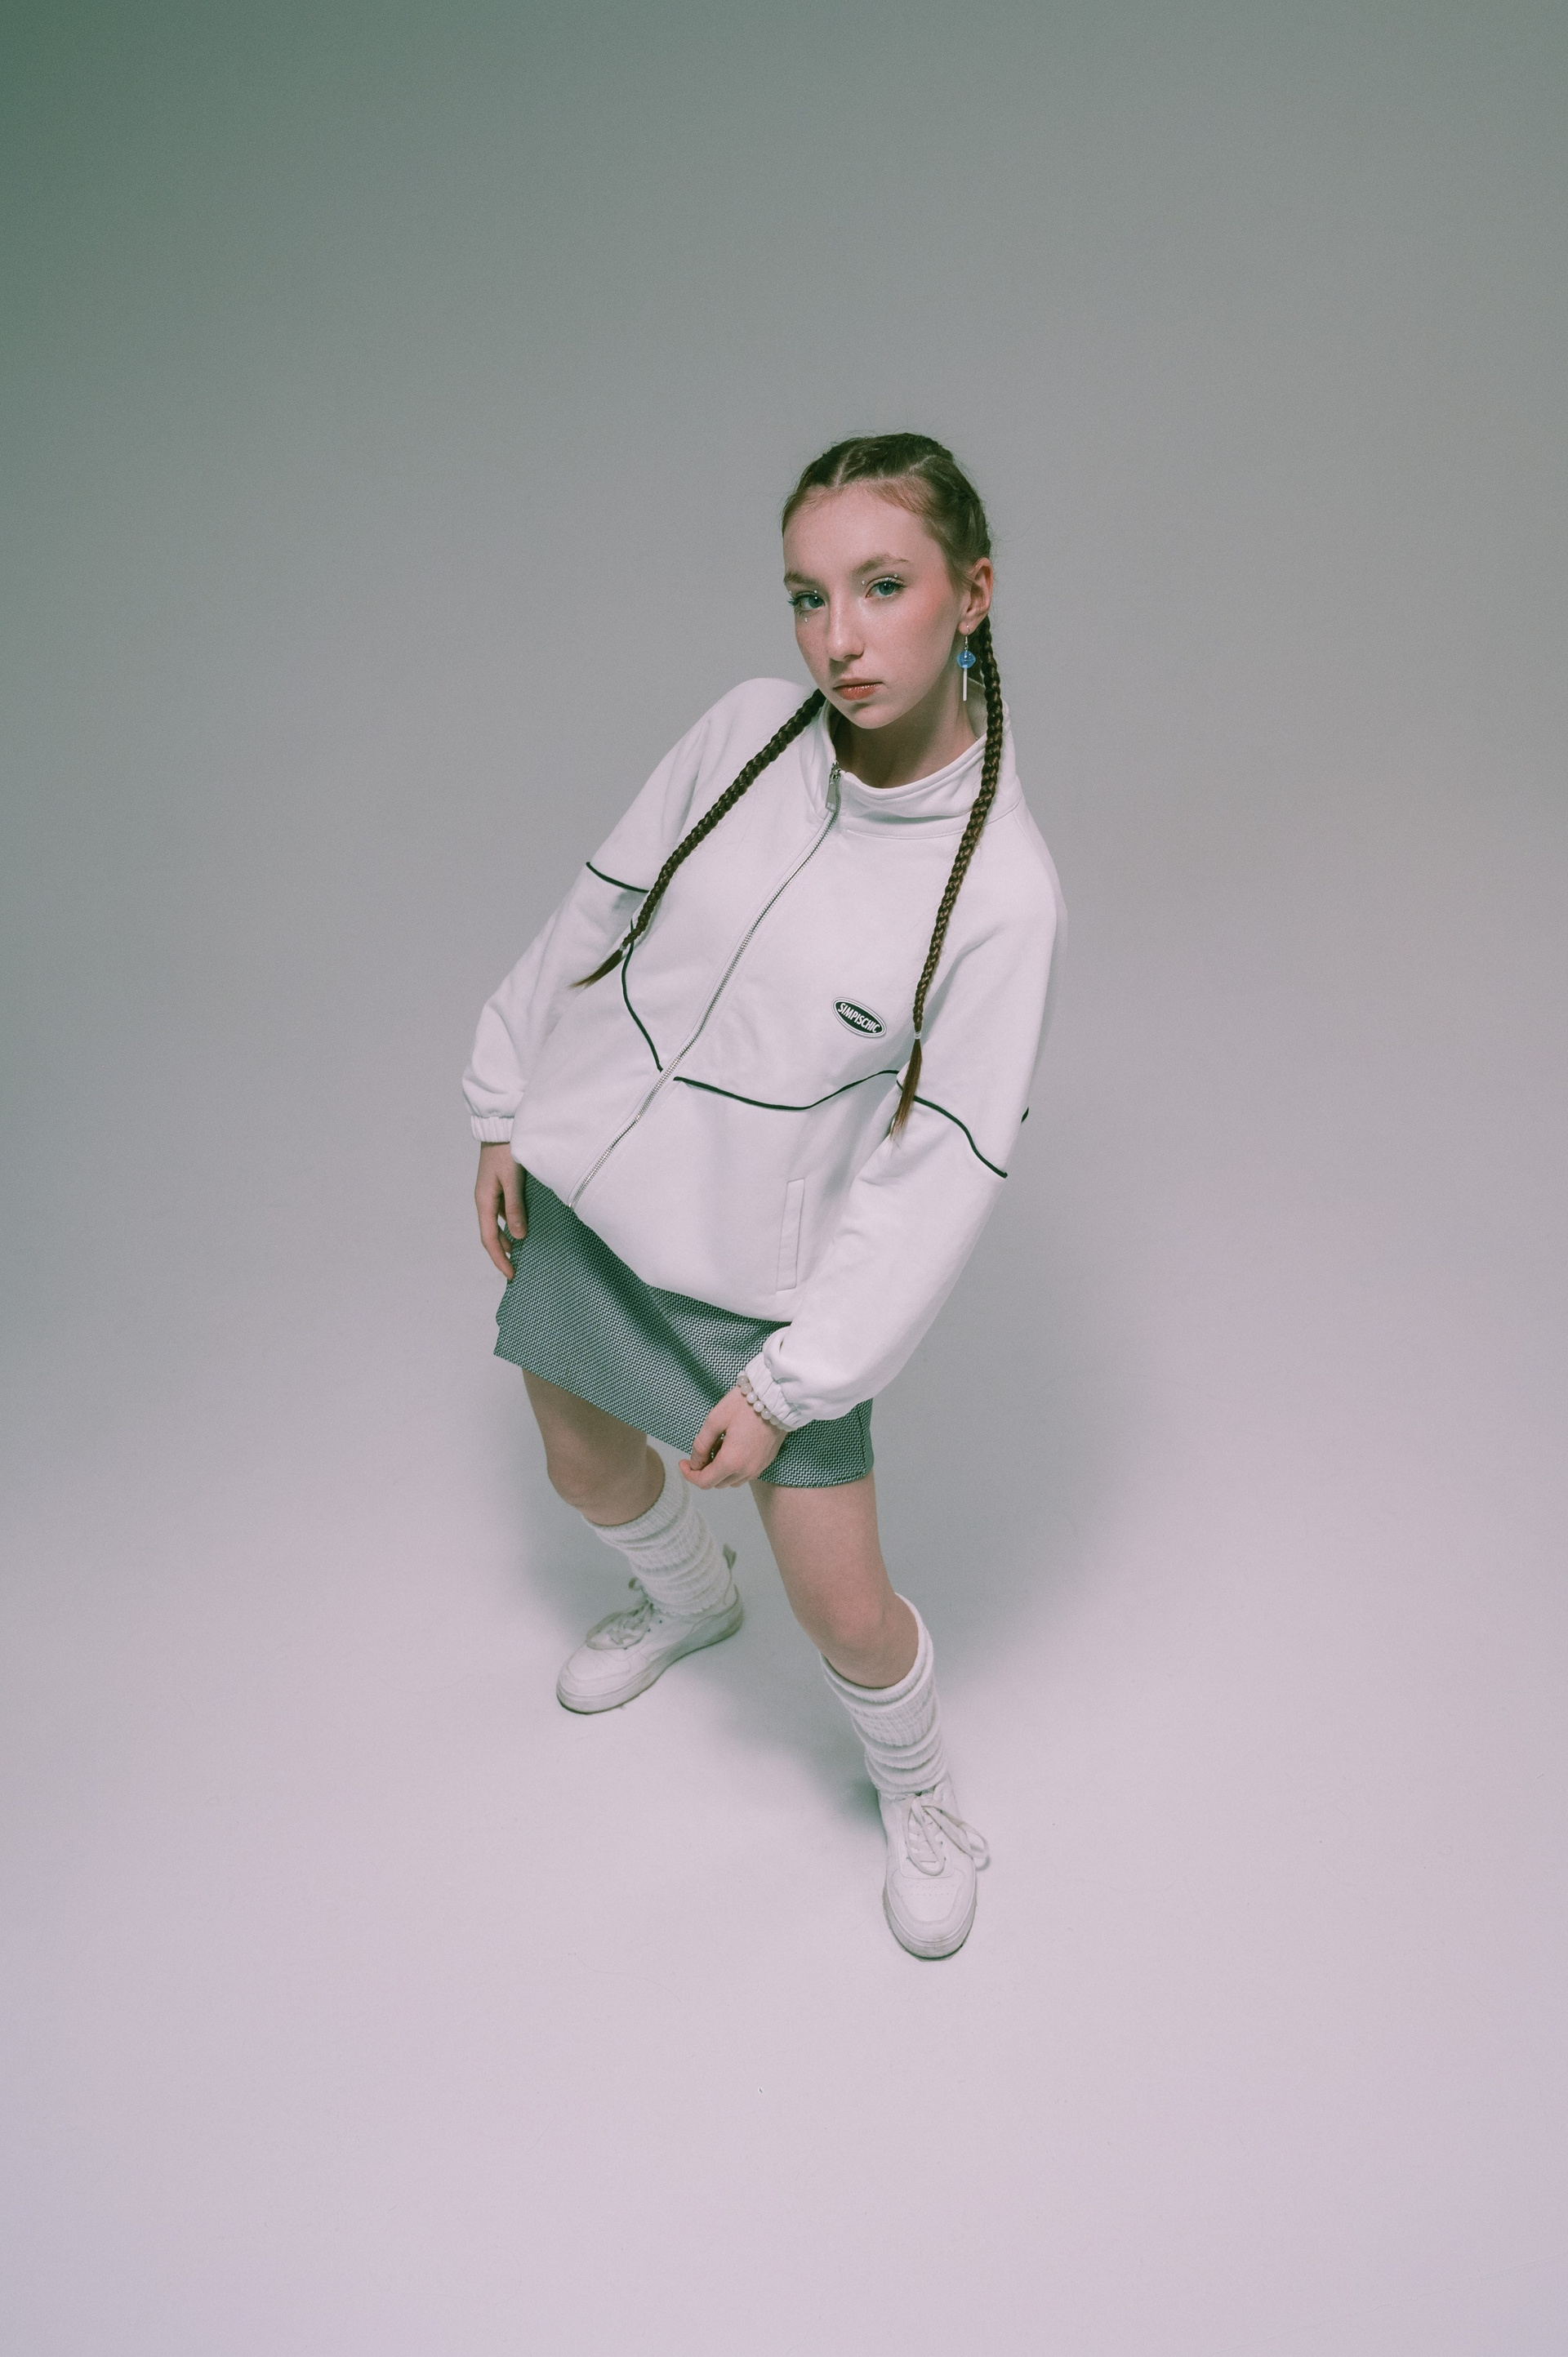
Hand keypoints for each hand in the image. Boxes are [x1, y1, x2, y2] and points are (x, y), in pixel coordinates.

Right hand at [476, 1141, 525, 1277]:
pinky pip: (505, 1212)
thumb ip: (515, 1207)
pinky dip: (514, 1224)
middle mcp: (485, 1200)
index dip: (499, 1259)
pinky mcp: (499, 1186)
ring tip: (525, 1253)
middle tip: (518, 1269)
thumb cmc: (505, 1149)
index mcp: (483, 1201)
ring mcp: (491, 1193)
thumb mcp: (512, 1180)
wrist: (501, 1124)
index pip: (489, 1239)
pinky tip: (527, 1227)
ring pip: (498, 1224)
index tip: (511, 1275)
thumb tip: (519, 1236)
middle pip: (491, 1235)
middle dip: (503, 1254)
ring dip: (509, 1239)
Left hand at [680, 1387, 784, 1488]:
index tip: (682, 1462)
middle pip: (717, 1483)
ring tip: (717, 1447)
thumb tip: (695, 1461)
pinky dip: (734, 1468)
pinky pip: (745, 1474)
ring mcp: (758, 1468)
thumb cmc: (744, 1405)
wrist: (777, 1397)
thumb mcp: (715, 1420)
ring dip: (719, 1471)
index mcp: (731, 1462)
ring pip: (732, 1481)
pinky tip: (732, 1447)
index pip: (704, 1482)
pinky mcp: (766, 1461)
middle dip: (704, 1472)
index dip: (689, 1474)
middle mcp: (746, 1471)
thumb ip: (701, 1444)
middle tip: (700, 1452)